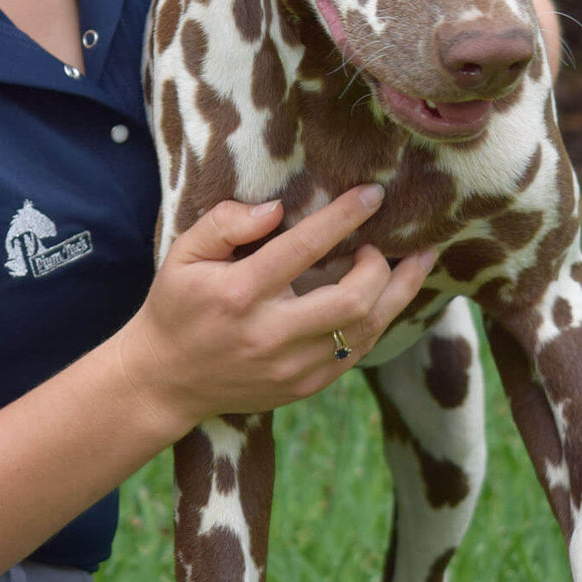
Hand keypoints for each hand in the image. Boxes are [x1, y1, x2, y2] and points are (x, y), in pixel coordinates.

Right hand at [119, 186, 435, 436]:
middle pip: (353, 298)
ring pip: (366, 330)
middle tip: (379, 244)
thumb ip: (225, 224)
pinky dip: (377, 322)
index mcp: (239, 294)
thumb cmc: (176, 307)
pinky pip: (356, 354)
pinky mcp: (303, 387)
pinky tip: (385, 299)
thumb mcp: (183, 255)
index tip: (373, 194)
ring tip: (416, 263)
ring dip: (398, 293)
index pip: (304, 248)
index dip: (344, 217)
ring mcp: (290, 368)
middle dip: (381, 265)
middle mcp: (270, 334)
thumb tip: (277, 210)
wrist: (165, 380)